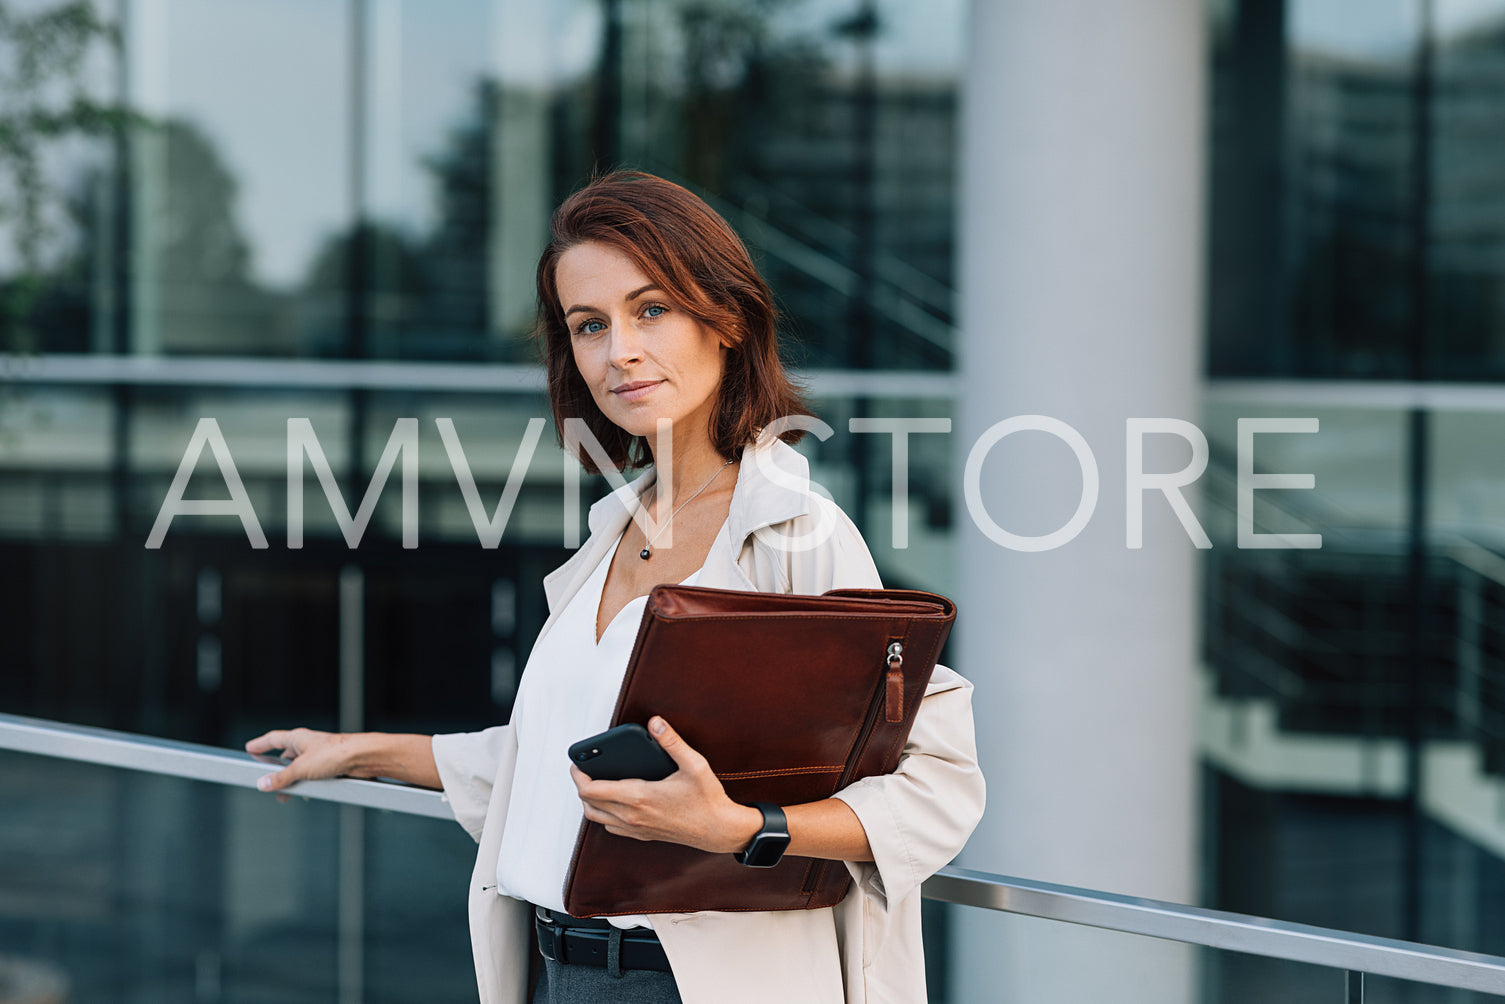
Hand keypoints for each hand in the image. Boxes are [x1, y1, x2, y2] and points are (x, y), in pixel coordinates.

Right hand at [245, 728, 357, 793]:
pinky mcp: (331, 765)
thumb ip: (281, 778)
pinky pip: (314, 775)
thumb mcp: (301, 769)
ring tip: (286, 794)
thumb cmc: (335, 753)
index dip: (260, 744)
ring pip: (300, 768)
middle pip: (286, 756)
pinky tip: (308, 793)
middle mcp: (309, 745)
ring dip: (293, 780)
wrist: (363, 757)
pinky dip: (308, 784)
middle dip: (277, 770)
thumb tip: (263, 783)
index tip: (250, 748)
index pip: (273, 738)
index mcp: (299, 738)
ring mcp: (320, 755)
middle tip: (267, 781)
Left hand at [571, 716, 762, 853]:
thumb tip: (655, 722)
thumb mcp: (694, 764)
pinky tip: (614, 799)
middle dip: (581, 785)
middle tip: (584, 768)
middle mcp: (632, 816)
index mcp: (639, 798)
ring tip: (595, 782)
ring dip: (590, 801)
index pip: (592, 790)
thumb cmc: (707, 799)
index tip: (577, 762)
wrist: (719, 831)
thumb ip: (672, 742)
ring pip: (596, 818)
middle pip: (588, 804)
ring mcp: (636, 829)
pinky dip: (603, 813)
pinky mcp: (642, 835)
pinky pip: (611, 826)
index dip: (579, 775)